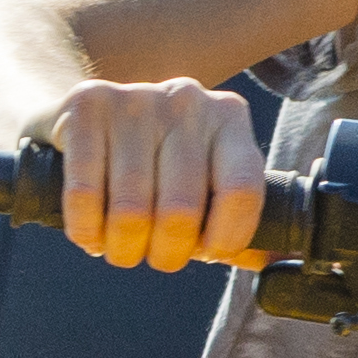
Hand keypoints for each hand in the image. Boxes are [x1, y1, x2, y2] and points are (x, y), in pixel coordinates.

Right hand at [41, 77, 276, 279]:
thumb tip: (272, 259)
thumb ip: (236, 217)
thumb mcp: (203, 180)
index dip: (226, 238)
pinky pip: (85, 193)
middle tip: (155, 256)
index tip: (209, 252)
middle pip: (181, 210)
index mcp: (228, 117)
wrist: (85, 111)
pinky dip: (86, 230)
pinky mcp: (88, 105)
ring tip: (120, 248)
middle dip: (166, 253)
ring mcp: (136, 98)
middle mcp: (187, 100)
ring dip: (123, 247)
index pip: (242, 189)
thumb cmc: (155, 161)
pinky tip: (90, 234)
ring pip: (131, 209)